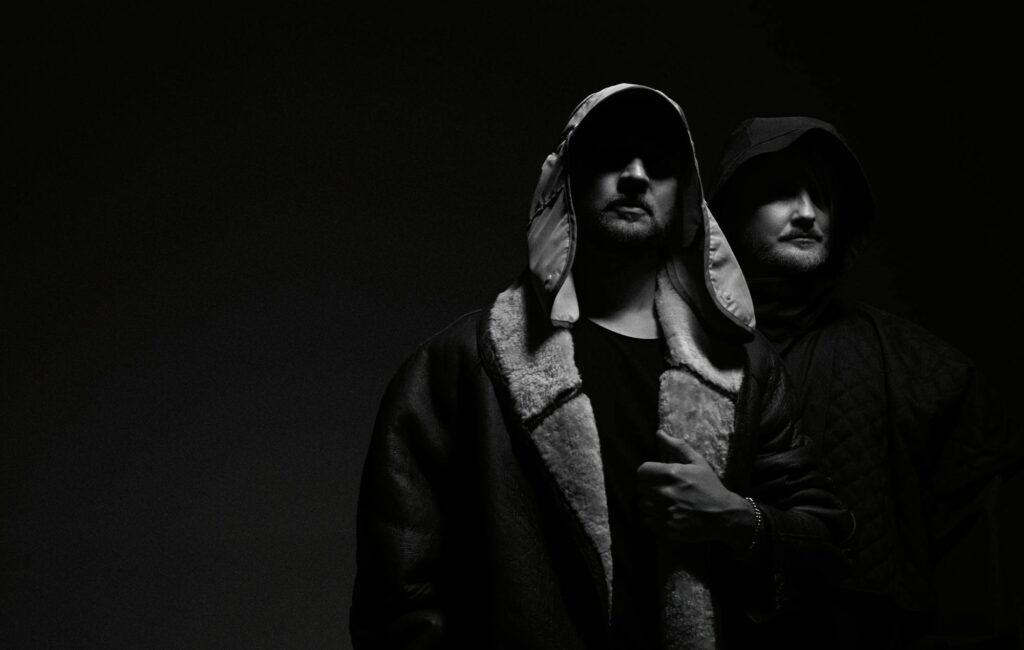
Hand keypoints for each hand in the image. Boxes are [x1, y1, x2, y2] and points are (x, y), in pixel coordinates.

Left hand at [637, 430, 754, 547]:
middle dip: (649, 487)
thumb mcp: (698, 462)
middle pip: (641, 488)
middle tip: (662, 490)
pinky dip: (654, 518)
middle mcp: (668, 492)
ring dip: (650, 503)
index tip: (655, 476)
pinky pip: (648, 521)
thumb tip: (659, 432)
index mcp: (673, 474)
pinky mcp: (668, 528)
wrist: (724, 515)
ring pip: (643, 505)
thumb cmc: (710, 486)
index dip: (647, 473)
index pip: (642, 471)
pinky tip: (666, 514)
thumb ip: (677, 446)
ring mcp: (667, 512)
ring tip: (664, 503)